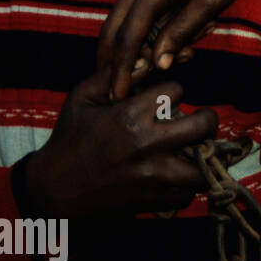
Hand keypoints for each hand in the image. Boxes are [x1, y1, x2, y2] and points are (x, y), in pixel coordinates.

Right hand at [24, 65, 217, 218]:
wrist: (53, 187)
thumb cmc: (69, 138)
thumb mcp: (81, 98)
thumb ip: (110, 75)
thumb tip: (145, 60)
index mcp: (129, 115)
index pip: (177, 90)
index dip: (175, 91)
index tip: (169, 99)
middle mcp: (146, 144)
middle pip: (204, 125)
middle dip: (208, 120)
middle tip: (203, 122)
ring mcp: (151, 175)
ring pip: (204, 167)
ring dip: (206, 159)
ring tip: (201, 152)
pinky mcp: (151, 200)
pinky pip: (187, 195)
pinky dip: (187, 188)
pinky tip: (179, 178)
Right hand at [98, 0, 260, 102]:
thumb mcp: (211, 2)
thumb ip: (182, 31)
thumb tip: (158, 62)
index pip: (128, 37)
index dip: (121, 68)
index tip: (117, 93)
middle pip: (114, 27)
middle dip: (114, 58)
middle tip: (119, 86)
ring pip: (127, 18)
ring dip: (140, 43)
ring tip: (173, 57)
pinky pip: (141, 7)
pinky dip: (151, 26)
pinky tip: (182, 35)